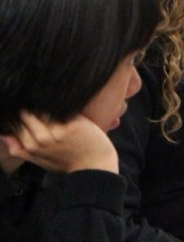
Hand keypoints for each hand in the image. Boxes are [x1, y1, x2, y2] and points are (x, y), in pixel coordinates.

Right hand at [0, 112, 117, 173]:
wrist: (94, 164)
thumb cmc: (67, 162)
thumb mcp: (39, 161)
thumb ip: (20, 150)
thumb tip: (3, 136)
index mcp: (31, 147)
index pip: (15, 124)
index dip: (18, 114)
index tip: (23, 108)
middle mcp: (41, 140)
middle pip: (25, 115)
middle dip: (29, 107)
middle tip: (35, 101)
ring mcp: (56, 131)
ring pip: (41, 110)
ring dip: (43, 104)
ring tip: (47, 100)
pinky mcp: (71, 124)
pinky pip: (59, 110)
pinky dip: (58, 104)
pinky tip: (60, 101)